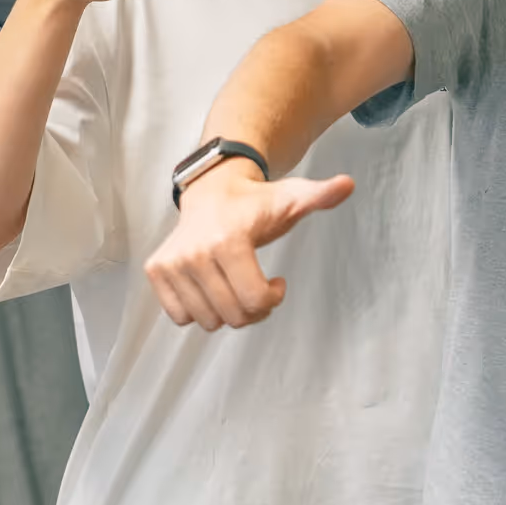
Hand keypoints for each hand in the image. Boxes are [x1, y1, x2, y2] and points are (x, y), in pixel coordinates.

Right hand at [143, 158, 355, 329]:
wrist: (212, 190)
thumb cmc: (255, 203)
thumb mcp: (291, 198)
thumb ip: (320, 195)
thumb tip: (348, 183)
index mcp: (228, 240)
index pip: (253, 300)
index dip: (272, 298)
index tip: (278, 282)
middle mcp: (194, 253)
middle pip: (233, 316)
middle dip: (253, 309)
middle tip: (257, 285)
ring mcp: (171, 263)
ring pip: (208, 321)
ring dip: (227, 312)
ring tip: (235, 285)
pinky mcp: (156, 271)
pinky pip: (180, 317)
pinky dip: (198, 311)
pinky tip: (212, 288)